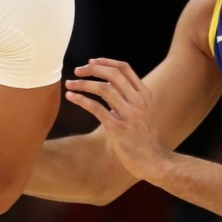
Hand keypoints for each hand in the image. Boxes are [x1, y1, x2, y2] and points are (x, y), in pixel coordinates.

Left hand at [64, 57, 167, 180]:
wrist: (151, 160)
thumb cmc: (142, 136)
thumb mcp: (140, 111)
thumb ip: (127, 97)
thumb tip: (105, 83)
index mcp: (144, 94)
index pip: (124, 68)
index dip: (105, 62)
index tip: (91, 62)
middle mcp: (138, 101)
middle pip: (112, 74)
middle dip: (92, 69)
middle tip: (77, 71)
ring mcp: (128, 114)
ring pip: (103, 88)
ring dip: (83, 84)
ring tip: (69, 84)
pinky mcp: (117, 128)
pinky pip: (96, 108)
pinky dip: (81, 100)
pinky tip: (71, 97)